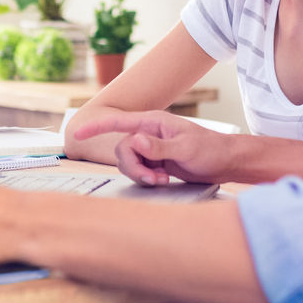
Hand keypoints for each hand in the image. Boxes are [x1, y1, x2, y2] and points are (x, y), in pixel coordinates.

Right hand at [68, 110, 230, 185]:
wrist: (225, 162)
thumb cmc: (210, 150)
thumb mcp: (185, 148)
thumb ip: (158, 146)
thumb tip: (134, 141)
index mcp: (153, 122)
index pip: (119, 122)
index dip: (96, 127)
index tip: (77, 131)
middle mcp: (148, 133)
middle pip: (122, 150)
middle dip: (133, 167)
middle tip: (153, 179)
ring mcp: (150, 148)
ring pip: (128, 162)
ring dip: (140, 174)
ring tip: (161, 180)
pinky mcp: (154, 162)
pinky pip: (138, 170)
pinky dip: (146, 178)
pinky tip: (163, 180)